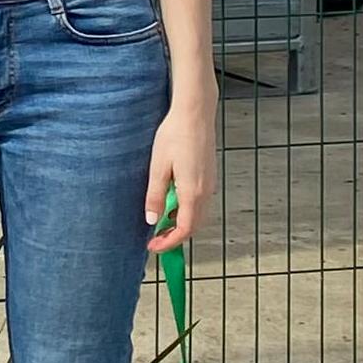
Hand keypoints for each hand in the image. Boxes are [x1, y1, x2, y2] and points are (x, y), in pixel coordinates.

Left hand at [145, 91, 218, 254]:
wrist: (195, 115)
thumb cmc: (174, 136)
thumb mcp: (157, 167)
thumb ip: (155, 195)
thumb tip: (152, 221)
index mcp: (192, 192)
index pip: (184, 229)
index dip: (169, 243)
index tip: (153, 248)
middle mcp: (205, 191)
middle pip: (193, 226)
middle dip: (174, 237)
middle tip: (154, 241)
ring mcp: (210, 184)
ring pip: (198, 215)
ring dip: (180, 224)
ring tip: (159, 224)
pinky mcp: (209, 177)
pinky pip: (200, 203)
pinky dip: (186, 211)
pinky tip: (171, 204)